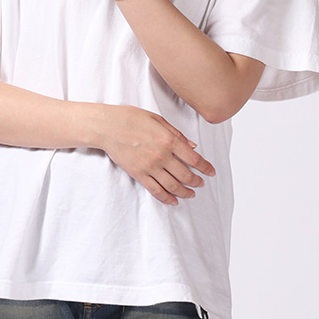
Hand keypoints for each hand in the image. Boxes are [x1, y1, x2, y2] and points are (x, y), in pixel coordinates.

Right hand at [96, 105, 215, 205]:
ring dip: (185, 192)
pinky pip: (156, 190)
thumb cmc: (130, 118)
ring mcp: (150, 166)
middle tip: (201, 183)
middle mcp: (162, 155)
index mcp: (168, 139)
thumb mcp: (157, 119)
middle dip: (196, 181)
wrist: (108, 126)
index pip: (194, 158)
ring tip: (191, 194)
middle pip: (186, 175)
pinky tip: (173, 200)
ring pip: (173, 185)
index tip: (211, 172)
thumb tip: (192, 146)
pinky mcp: (138, 174)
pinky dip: (167, 197)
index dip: (205, 167)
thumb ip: (176, 133)